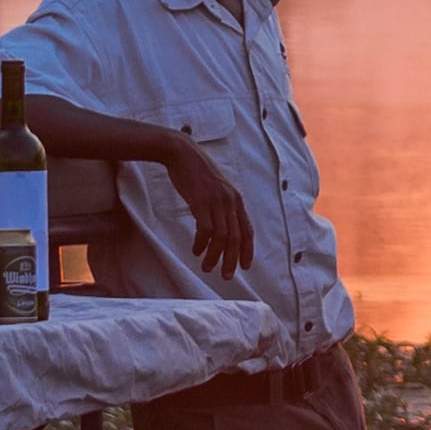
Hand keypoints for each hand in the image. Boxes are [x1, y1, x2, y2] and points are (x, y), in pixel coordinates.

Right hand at [156, 136, 256, 277]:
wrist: (182, 153)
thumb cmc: (197, 172)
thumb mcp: (216, 188)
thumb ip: (223, 205)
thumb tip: (222, 226)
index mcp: (236, 200)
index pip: (247, 230)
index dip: (247, 250)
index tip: (245, 266)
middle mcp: (230, 202)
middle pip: (236, 238)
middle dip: (232, 260)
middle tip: (226, 276)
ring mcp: (217, 201)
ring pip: (222, 237)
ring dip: (214, 256)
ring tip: (207, 268)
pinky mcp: (201, 202)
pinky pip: (206, 230)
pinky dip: (202, 244)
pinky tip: (196, 251)